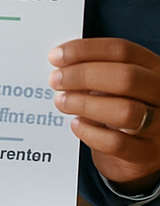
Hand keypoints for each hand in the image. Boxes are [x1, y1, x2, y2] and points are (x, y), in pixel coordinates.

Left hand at [50, 38, 159, 192]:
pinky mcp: (147, 154)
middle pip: (126, 77)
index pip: (123, 50)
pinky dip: (90, 132)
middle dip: (83, 76)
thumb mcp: (117, 84)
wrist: (139, 153)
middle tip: (56, 80)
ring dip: (84, 104)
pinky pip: (117, 143)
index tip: (56, 56)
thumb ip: (97, 71)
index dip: (85, 50)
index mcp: (155, 69)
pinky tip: (76, 125)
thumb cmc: (122, 108)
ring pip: (125, 111)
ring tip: (62, 102)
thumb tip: (61, 64)